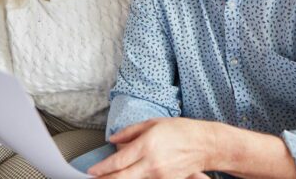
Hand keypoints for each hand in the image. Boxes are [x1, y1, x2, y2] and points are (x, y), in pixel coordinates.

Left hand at [88, 118, 216, 178]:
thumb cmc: (179, 129)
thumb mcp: (153, 123)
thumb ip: (130, 132)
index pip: (118, 161)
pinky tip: (129, 175)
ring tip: (108, 177)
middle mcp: (151, 163)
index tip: (91, 171)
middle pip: (122, 178)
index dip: (103, 168)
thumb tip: (113, 139)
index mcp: (147, 145)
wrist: (204, 144)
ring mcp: (159, 175)